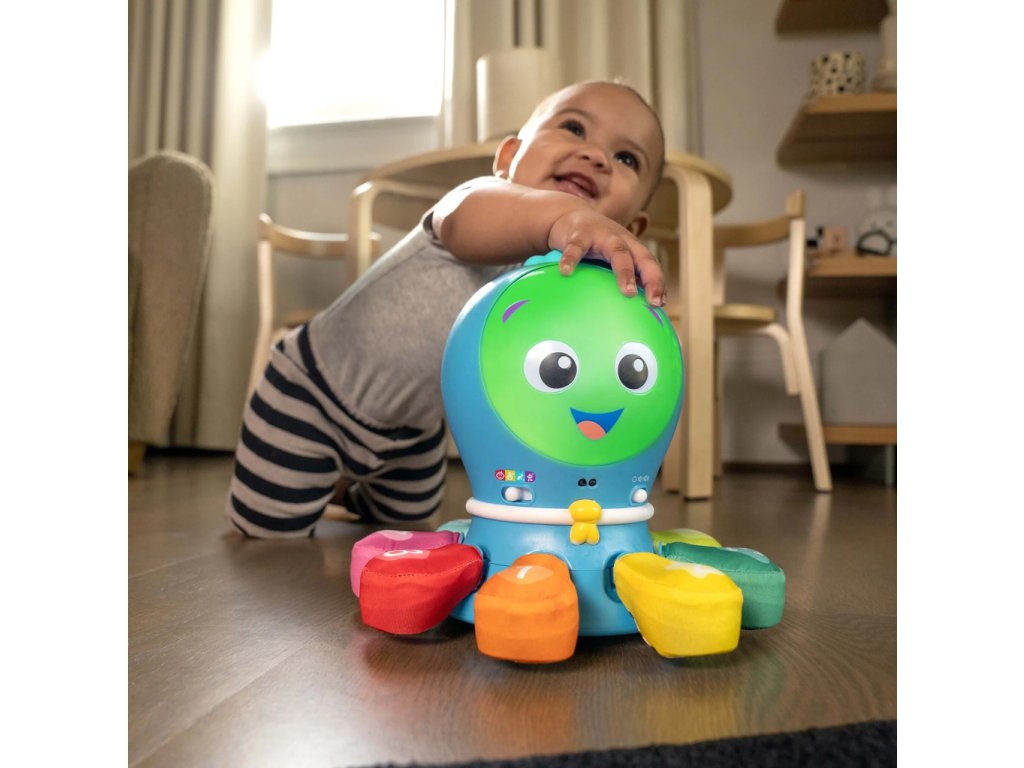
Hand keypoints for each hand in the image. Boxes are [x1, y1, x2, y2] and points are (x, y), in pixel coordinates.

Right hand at [549, 209, 665, 306]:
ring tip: (627, 292)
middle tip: (653, 301)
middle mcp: (621, 240)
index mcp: (631, 248)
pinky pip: (576, 247)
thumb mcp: (611, 258)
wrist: (571, 215)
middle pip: (640, 258)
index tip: (660, 304)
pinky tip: (566, 272)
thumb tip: (630, 312)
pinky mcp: (579, 234)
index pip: (650, 264)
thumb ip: (622, 277)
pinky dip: (571, 259)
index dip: (658, 282)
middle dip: (650, 278)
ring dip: (625, 272)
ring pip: (617, 251)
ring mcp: (601, 235)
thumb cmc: (595, 245)